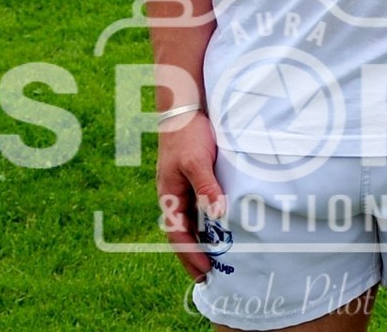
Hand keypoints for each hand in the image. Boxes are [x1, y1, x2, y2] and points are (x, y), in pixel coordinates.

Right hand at [155, 110, 225, 280]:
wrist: (184, 109)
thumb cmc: (188, 135)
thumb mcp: (197, 161)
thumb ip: (206, 187)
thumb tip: (217, 214)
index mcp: (169, 197)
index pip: (178, 235)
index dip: (191, 255)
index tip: (204, 273)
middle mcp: (174, 197)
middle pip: (182, 234)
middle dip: (192, 256)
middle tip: (208, 276)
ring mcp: (182, 188)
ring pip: (190, 222)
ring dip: (200, 241)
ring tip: (213, 259)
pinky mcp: (193, 179)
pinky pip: (197, 208)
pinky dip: (205, 223)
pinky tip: (217, 229)